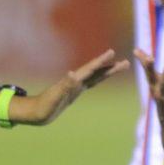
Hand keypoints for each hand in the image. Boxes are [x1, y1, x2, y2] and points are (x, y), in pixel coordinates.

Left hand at [12, 49, 129, 125]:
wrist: (35, 112)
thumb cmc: (43, 106)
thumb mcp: (54, 97)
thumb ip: (64, 85)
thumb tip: (73, 73)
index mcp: (73, 81)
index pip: (90, 69)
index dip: (101, 61)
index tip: (112, 52)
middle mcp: (75, 81)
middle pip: (96, 71)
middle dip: (110, 66)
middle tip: (127, 61)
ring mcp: (75, 87)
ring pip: (95, 76)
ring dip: (107, 71)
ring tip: (120, 66)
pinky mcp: (74, 93)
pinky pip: (91, 84)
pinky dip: (98, 79)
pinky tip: (101, 78)